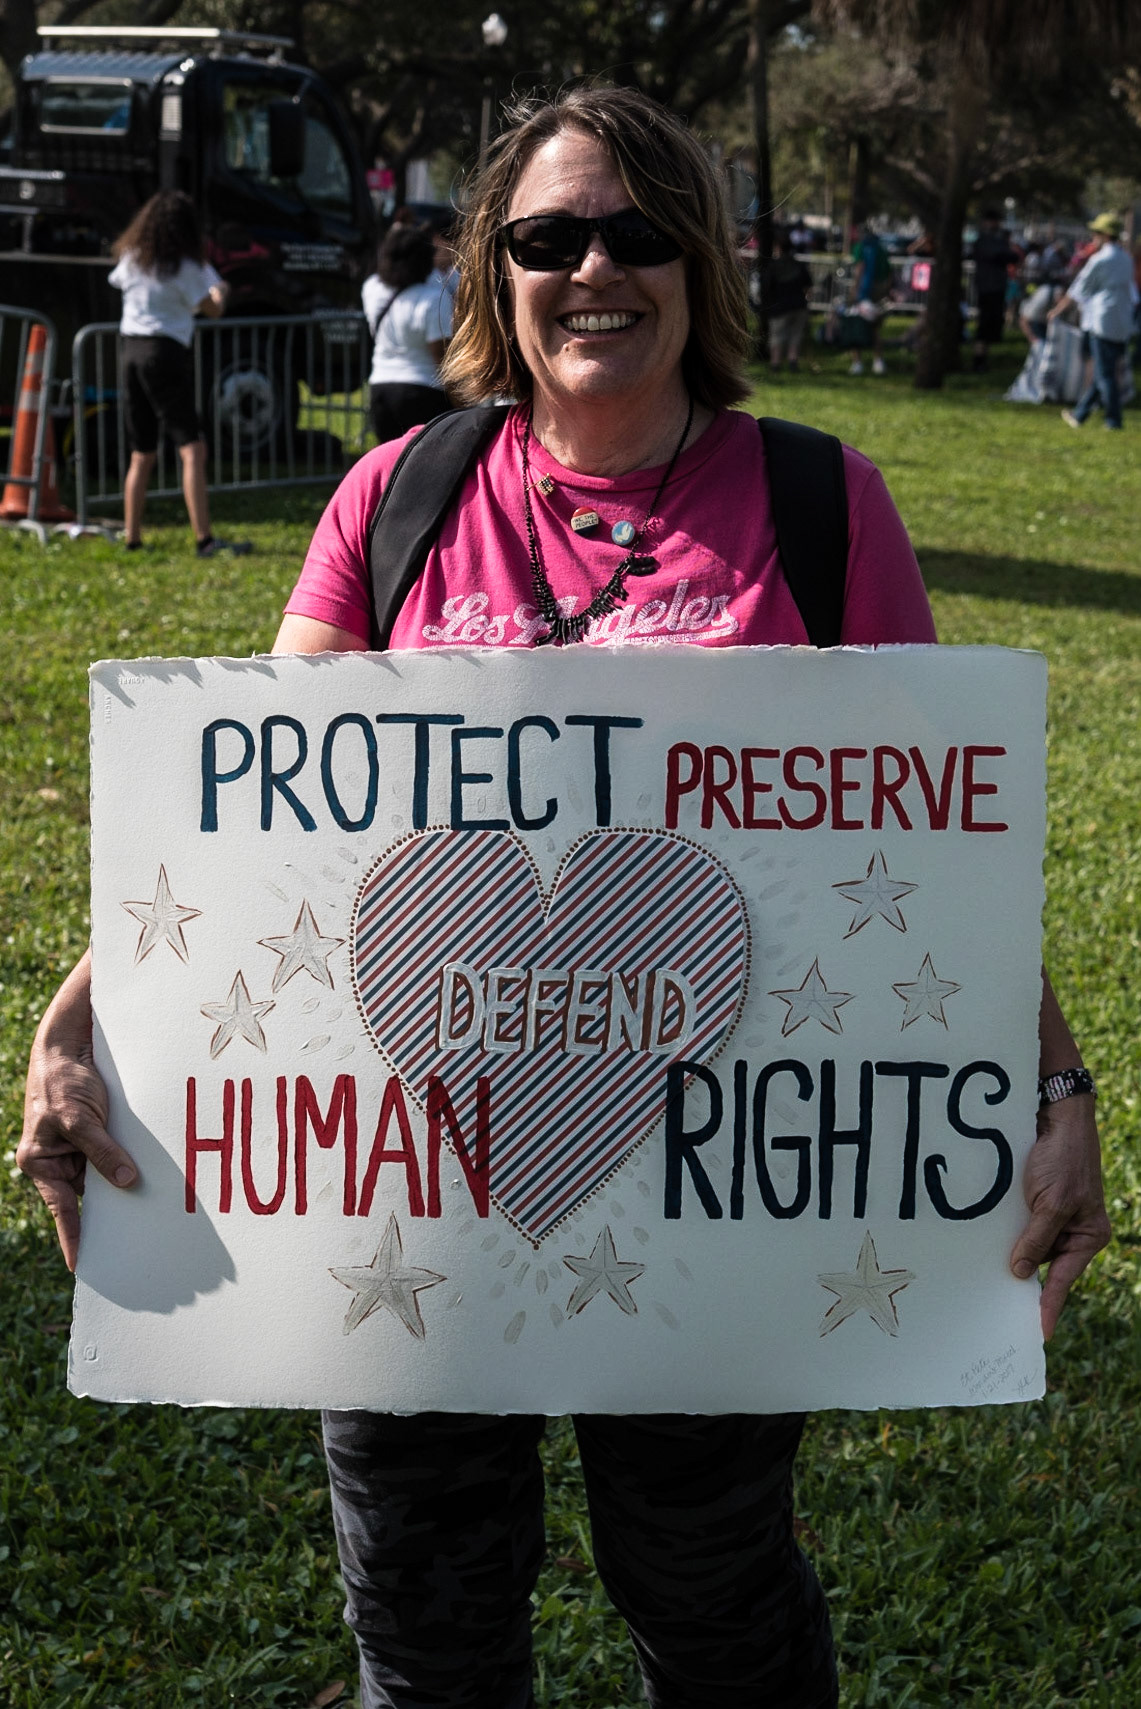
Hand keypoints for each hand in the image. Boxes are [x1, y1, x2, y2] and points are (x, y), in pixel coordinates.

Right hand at [17, 950, 136, 1271]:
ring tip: (149, 1218)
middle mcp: (58, 1160)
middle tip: (130, 1248)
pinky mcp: (98, 1136)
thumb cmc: (63, 1079)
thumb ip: (102, 1150)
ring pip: (104, 1178)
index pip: (62, 1208)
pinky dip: (129, 1166)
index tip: (80, 1265)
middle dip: (108, 1217)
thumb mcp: (80, 1117)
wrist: (69, 1045)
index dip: (73, 1236)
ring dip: (123, 1188)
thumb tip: (127, 1183)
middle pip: (87, 1197)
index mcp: (41, 1162)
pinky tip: (152, 1177)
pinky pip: (114, 1158)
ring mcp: (78, 1149)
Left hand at [1010, 1093, 1109, 1339]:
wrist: (1057, 1117)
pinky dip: (1007, 1237)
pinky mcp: (1037, 1204)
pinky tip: (985, 1247)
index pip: (1064, 1280)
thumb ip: (1036, 1239)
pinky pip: (1021, 1229)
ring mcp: (1055, 1218)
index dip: (1048, 1306)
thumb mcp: (1050, 1203)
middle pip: (1046, 1267)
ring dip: (1012, 1257)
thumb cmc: (1062, 1158)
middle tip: (1001, 1313)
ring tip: (988, 1284)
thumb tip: (1020, 1273)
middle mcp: (1073, 1231)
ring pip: (1031, 1249)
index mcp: (1088, 1236)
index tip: (1038, 1332)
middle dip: (1025, 1283)